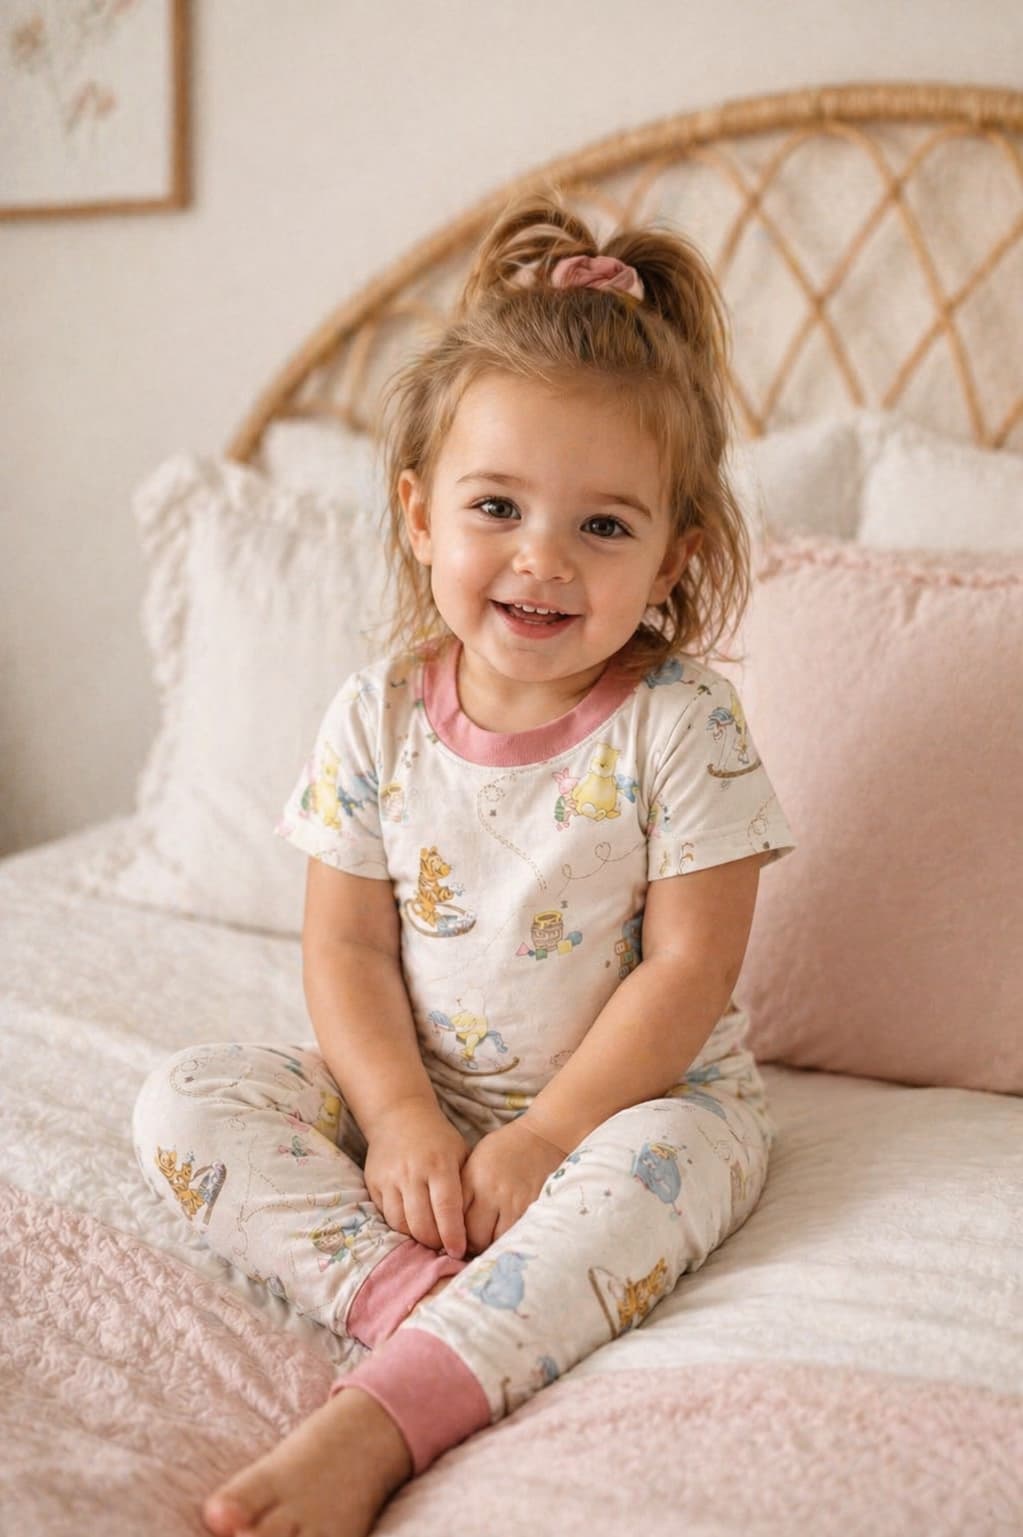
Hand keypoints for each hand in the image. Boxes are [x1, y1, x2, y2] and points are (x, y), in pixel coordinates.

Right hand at [363, 1098, 470, 1256]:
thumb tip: (475, 1224)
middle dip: (435, 1243)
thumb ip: (465, 1186)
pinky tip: (413, 1227)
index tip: (460, 1252)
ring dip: (416, 1239)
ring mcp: (390, 1179)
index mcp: (439, 1164)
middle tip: (445, 1248)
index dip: (453, 1236)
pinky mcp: (374, 1183)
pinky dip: (401, 1227)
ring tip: (430, 1240)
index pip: (446, 1209)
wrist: (399, 1114)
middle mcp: (413, 1172)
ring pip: (402, 1224)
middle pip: (422, 1223)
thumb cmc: (438, 1139)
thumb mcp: (460, 1154)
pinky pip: (387, 1216)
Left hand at [461, 1117, 567, 1257]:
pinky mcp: (533, 1207)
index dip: (453, 1233)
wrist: (543, 1137)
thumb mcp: (476, 1161)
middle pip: (474, 1235)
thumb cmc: (505, 1148)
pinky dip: (512, 1242)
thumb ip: (464, 1190)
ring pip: (496, 1241)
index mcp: (473, 1178)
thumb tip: (451, 1222)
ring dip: (493, 1246)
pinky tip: (510, 1238)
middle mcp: (491, 1191)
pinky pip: (517, 1236)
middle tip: (475, 1246)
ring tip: (493, 1243)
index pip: (454, 1217)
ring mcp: (513, 1200)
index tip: (456, 1239)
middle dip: (472, 1245)